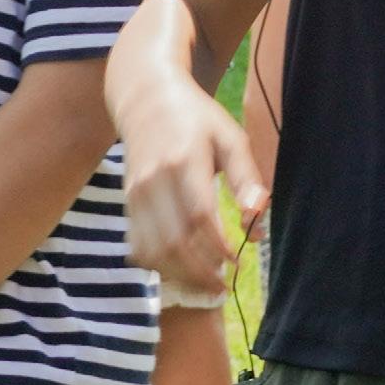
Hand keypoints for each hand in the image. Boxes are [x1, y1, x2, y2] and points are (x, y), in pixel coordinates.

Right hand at [125, 84, 266, 299]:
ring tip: (203, 283)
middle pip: (172, 241)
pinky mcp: (127, 200)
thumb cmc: (197, 118)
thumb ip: (246, 177)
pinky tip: (178, 269)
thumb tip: (257, 217)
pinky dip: (156, 264)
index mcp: (183, 162)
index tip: (237, 262)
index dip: (218, 247)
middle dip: (199, 272)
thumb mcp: (230, 137)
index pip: (198, 216)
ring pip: (151, 248)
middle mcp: (153, 180)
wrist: (146, 98)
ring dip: (178, 274)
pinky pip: (137, 243)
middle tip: (223, 285)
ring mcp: (136, 192)